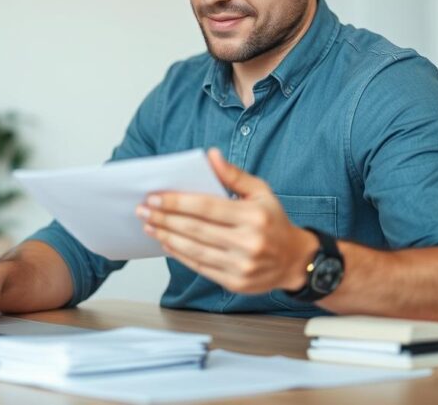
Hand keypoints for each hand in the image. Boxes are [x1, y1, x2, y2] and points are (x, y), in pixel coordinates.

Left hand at [136, 148, 316, 294]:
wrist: (295, 261)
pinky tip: (166, 243)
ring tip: (149, 226)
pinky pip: (199, 266)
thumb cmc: (274, 222)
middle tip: (143, 210)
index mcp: (253, 215)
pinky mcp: (235, 282)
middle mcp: (248, 242)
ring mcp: (241, 265)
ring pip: (194, 249)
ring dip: (166, 236)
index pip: (206, 206)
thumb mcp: (261, 192)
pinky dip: (179, 254)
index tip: (154, 197)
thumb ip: (234, 175)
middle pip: (195, 228)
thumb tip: (210, 156)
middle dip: (164, 218)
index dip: (176, 202)